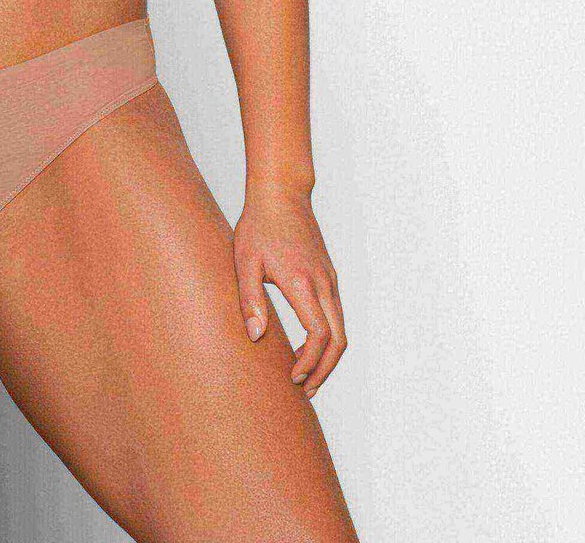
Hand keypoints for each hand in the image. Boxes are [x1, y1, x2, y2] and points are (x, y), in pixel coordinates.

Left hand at [234, 184, 345, 395]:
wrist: (281, 194)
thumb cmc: (258, 226)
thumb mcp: (244, 261)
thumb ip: (250, 299)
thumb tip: (255, 337)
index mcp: (302, 282)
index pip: (319, 335)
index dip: (309, 362)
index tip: (293, 377)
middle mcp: (323, 283)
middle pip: (338, 340)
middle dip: (324, 370)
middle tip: (305, 391)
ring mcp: (330, 279)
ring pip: (341, 329)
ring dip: (328, 357)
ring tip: (307, 376)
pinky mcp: (329, 276)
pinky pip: (336, 315)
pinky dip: (329, 338)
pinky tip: (310, 346)